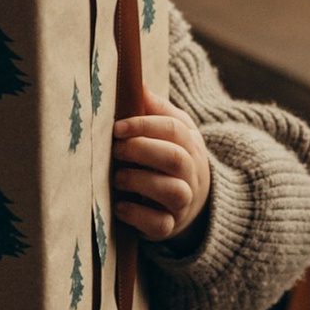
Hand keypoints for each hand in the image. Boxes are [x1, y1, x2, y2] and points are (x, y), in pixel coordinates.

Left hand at [113, 106, 212, 242]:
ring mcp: (183, 201)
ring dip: (140, 181)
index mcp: (190, 143)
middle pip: (175, 158)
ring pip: (172, 192)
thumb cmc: (171, 157)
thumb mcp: (173, 130)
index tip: (118, 127)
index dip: (144, 125)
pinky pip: (160, 224)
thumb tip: (138, 84)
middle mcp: (191, 172)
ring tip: (118, 177)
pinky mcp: (170, 226)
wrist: (193, 200)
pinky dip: (138, 215)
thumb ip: (156, 110)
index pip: (174, 129)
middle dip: (141, 150)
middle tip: (116, 150)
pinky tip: (120, 206)